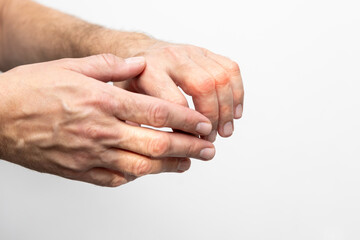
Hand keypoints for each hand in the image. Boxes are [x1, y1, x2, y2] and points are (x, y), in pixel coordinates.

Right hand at [0, 54, 214, 186]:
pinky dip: (136, 177)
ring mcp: (90, 155)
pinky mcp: (79, 171)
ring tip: (189, 163)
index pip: (156, 112)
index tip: (203, 124)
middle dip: (189, 147)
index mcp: (103, 101)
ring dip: (170, 166)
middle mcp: (101, 131)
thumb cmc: (30, 89)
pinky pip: (115, 179)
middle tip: (209, 148)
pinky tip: (148, 172)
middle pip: (156, 144)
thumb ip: (110, 65)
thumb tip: (139, 64)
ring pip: (140, 167)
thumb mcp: (71, 66)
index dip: (185, 119)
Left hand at [115, 41, 243, 141]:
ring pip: (221, 77)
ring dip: (228, 108)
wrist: (139, 52)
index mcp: (149, 71)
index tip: (192, 143)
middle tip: (212, 138)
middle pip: (204, 86)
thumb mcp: (125, 99)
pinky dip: (237, 93)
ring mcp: (191, 52)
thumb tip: (153, 148)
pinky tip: (235, 112)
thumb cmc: (134, 80)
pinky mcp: (206, 52)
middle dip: (213, 116)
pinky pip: (231, 69)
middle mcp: (172, 57)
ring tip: (226, 131)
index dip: (188, 126)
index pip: (175, 102)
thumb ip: (136, 119)